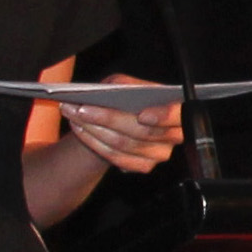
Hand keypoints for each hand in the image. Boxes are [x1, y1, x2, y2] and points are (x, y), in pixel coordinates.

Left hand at [54, 78, 187, 172]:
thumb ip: (126, 85)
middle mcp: (174, 134)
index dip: (162, 116)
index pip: (177, 115)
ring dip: (94, 129)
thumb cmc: (127, 99)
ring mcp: (160, 153)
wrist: (121, 121)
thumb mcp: (127, 84)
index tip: (142, 114)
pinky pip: (117, 158)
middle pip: (143, 131)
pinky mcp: (144, 166)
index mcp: (178, 110)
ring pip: (124, 145)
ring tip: (73, 114)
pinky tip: (80, 130)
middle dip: (108, 118)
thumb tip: (114, 89)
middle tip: (82, 108)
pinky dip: (94, 143)